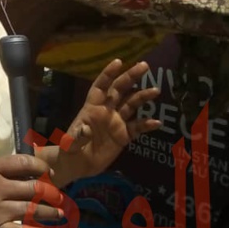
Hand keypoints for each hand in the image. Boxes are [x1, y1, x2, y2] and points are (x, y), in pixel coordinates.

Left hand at [53, 60, 160, 183]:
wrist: (77, 166)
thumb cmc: (70, 149)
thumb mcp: (71, 143)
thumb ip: (78, 136)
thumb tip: (86, 129)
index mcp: (92, 108)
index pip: (100, 86)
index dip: (108, 74)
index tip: (119, 61)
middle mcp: (106, 111)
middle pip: (120, 90)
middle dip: (130, 77)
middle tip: (144, 65)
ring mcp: (116, 122)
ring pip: (131, 105)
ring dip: (143, 97)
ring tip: (156, 91)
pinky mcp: (123, 136)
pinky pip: (137, 127)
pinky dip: (147, 124)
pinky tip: (157, 122)